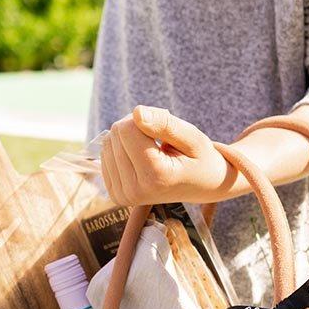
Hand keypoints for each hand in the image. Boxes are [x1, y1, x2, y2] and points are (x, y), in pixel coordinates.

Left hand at [101, 106, 236, 205]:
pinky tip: (141, 159)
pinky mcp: (117, 195)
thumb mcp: (192, 137)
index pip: (126, 129)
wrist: (203, 186)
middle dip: (135, 128)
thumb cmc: (200, 159)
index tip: (163, 129)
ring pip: (107, 144)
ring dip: (128, 139)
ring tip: (151, 151)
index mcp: (155, 177)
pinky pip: (105, 157)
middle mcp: (136, 191)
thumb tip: (136, 113)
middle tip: (158, 140)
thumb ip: (165, 124)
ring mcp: (124, 196)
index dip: (145, 119)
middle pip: (115, 135)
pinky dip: (122, 151)